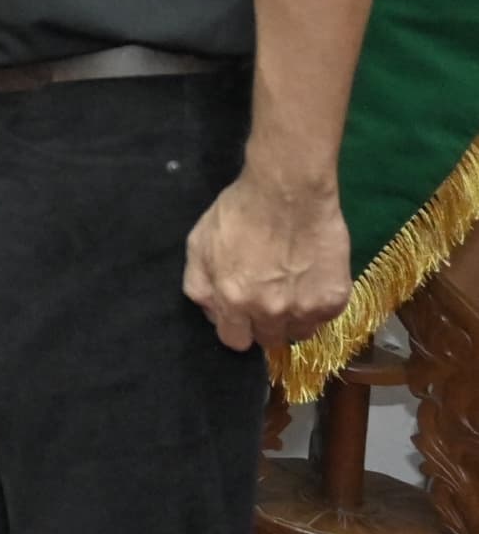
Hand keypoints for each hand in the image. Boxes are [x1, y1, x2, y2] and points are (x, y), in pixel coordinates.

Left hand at [185, 171, 353, 352]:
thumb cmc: (239, 212)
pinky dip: (317, 305)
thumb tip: (212, 313)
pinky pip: (324, 318)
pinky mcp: (334, 300)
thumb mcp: (198, 245)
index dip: (237, 327)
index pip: (234, 341)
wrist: (289, 192)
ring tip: (292, 290)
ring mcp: (305, 308)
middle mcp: (269, 313)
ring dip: (293, 318)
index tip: (242, 312)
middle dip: (264, 323)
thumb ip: (200, 286)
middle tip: (268, 296)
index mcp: (233, 302)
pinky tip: (312, 280)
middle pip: (268, 340)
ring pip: (299, 332)